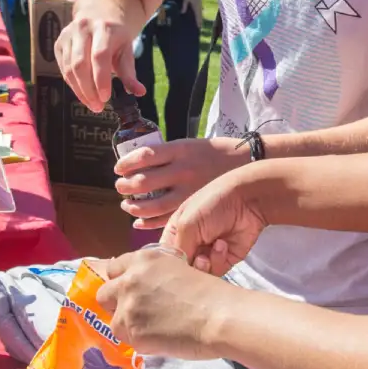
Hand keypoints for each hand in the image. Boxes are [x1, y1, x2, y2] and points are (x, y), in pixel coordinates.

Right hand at [53, 12, 142, 110]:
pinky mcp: (59, 42)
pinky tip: (83, 93)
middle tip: (98, 107)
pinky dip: (72, 84)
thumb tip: (139, 92)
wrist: (99, 12)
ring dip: (79, 90)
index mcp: (104, 28)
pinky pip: (63, 68)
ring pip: (69, 68)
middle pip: (80, 64)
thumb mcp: (127, 49)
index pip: (100, 56)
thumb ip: (130, 72)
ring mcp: (68, 34)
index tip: (105, 98)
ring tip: (92, 104)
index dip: (101, 79)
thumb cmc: (116, 36)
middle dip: (88, 90)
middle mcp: (83, 28)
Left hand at [94, 248, 243, 359]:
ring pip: (113, 322)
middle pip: (104, 294)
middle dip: (116, 304)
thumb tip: (142, 290)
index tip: (129, 291)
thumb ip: (153, 275)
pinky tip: (161, 339)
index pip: (113, 268)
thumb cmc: (210, 293)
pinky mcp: (132, 333)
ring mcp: (128, 308)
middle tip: (137, 312)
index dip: (120, 281)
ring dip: (128, 326)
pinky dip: (140, 342)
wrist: (220, 317)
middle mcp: (129, 280)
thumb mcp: (178, 269)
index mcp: (142, 260)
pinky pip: (127, 340)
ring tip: (154, 329)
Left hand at [115, 137, 248, 225]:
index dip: (127, 163)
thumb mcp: (192, 146)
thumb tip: (143, 164)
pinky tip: (139, 221)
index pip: (144, 156)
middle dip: (126, 187)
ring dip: (134, 206)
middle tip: (121, 188)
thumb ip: (170, 156)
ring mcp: (188, 191)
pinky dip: (148, 222)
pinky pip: (165, 219)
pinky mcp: (194, 207)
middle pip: (144, 181)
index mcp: (181, 150)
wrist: (248, 166)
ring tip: (127, 205)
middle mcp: (182, 170)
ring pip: (152, 204)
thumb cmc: (218, 156)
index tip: (119, 168)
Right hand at [163, 168, 269, 273]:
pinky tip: (223, 244)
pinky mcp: (223, 262)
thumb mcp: (187, 223)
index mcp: (174, 234)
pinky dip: (218, 260)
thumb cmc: (212, 204)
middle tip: (198, 256)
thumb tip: (176, 272)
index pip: (163, 257)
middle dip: (188, 267)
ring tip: (213, 247)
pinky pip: (215, 273)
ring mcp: (205, 255)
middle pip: (180, 270)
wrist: (248, 201)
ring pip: (197, 275)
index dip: (166, 266)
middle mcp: (188, 246)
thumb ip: (177, 249)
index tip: (172, 269)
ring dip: (205, 264)